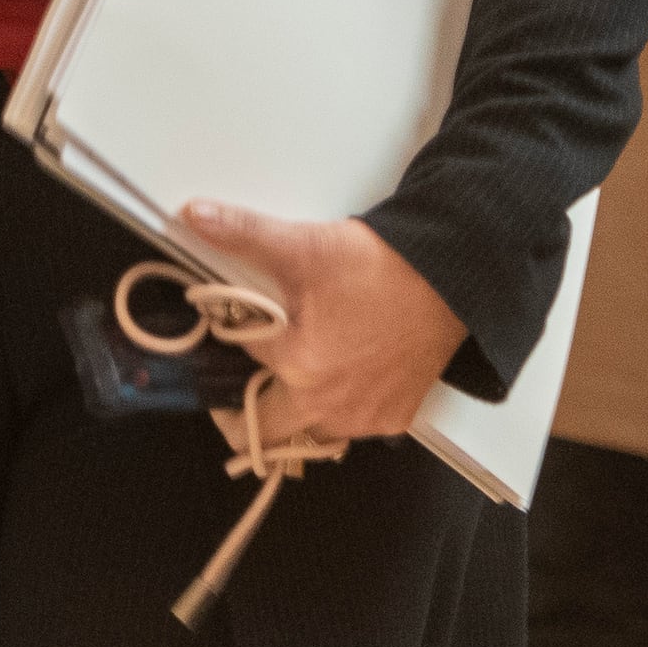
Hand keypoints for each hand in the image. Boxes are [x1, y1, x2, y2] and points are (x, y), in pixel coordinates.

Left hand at [174, 204, 471, 442]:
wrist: (452, 279)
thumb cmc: (382, 268)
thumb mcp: (304, 247)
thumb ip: (243, 235)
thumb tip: (195, 215)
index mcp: (297, 368)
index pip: (239, 361)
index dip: (235, 335)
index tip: (240, 321)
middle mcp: (326, 406)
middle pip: (263, 428)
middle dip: (248, 404)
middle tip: (251, 371)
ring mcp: (363, 419)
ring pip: (307, 432)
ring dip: (296, 410)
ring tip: (305, 366)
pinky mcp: (394, 419)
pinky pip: (351, 428)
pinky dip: (340, 409)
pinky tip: (346, 372)